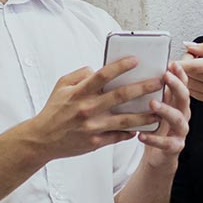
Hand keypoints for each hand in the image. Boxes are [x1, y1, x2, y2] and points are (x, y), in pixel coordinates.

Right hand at [13, 57, 164, 160]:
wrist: (42, 139)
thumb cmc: (53, 110)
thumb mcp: (61, 86)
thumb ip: (80, 75)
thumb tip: (97, 69)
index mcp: (79, 93)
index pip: (103, 75)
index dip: (120, 66)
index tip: (136, 60)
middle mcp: (87, 109)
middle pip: (121, 96)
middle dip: (143, 87)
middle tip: (159, 81)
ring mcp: (93, 127)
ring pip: (126, 119)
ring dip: (145, 114)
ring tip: (160, 109)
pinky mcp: (96, 142)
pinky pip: (119, 136)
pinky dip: (132, 131)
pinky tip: (143, 127)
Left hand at [137, 62, 191, 159]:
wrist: (158, 156)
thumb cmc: (156, 128)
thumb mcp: (157, 107)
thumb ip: (155, 93)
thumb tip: (144, 70)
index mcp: (177, 104)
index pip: (182, 86)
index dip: (180, 74)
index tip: (172, 63)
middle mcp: (182, 115)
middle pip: (184, 98)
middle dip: (176, 86)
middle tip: (165, 76)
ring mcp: (180, 132)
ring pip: (178, 119)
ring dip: (166, 110)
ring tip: (152, 103)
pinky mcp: (174, 147)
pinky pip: (166, 143)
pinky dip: (154, 139)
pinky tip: (142, 135)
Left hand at [179, 42, 202, 106]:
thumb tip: (189, 45)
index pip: (188, 65)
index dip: (177, 61)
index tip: (180, 55)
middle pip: (184, 74)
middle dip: (184, 64)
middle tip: (196, 57)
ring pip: (187, 85)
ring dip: (186, 76)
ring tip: (200, 68)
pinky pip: (194, 93)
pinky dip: (192, 85)